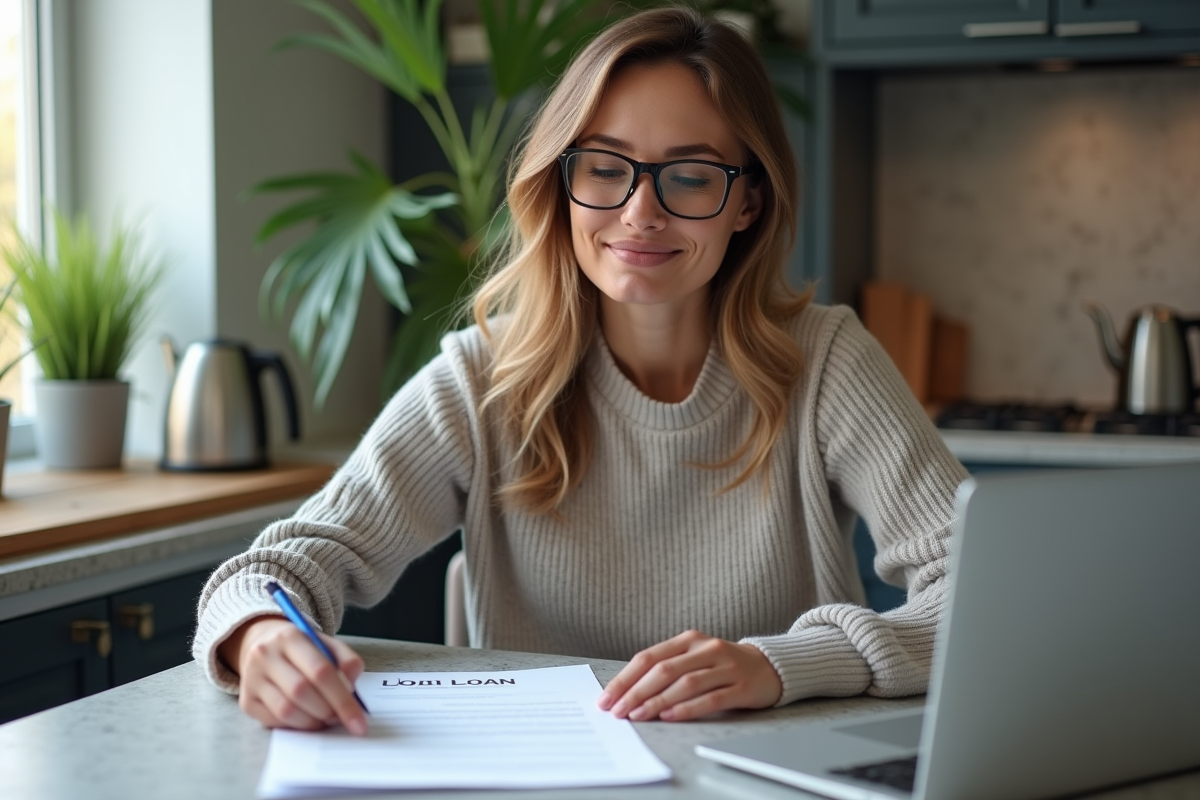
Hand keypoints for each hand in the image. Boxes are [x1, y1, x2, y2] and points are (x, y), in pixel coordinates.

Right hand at [217, 615, 367, 734]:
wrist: (261, 643)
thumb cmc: (302, 648)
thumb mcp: (327, 644)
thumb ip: (347, 661)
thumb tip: (351, 690)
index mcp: (290, 636)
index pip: (320, 671)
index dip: (343, 700)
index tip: (359, 723)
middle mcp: (265, 655)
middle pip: (301, 692)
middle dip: (328, 712)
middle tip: (341, 718)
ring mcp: (251, 679)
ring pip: (286, 710)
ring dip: (313, 722)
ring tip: (326, 718)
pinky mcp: (246, 701)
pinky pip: (274, 721)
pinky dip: (297, 725)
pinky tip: (308, 719)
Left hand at [598, 629, 782, 721]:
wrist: (769, 666)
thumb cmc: (722, 665)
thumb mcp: (693, 657)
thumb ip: (666, 668)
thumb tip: (627, 692)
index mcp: (689, 639)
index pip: (649, 657)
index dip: (625, 678)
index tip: (607, 698)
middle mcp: (706, 649)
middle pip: (664, 670)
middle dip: (636, 692)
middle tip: (618, 711)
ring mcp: (725, 666)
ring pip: (685, 683)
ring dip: (657, 701)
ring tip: (638, 715)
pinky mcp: (741, 687)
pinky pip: (710, 698)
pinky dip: (687, 708)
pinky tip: (670, 716)